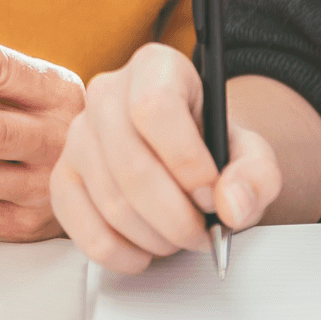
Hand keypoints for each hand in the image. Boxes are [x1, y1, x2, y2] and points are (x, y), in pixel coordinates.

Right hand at [49, 43, 279, 271]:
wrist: (183, 157)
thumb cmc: (210, 148)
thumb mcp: (250, 153)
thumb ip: (258, 175)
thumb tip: (232, 205)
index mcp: (155, 67)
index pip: (155, 108)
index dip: (186, 161)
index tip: (210, 192)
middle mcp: (106, 94)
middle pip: (131, 164)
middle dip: (175, 216)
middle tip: (202, 233)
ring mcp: (77, 136)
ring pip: (110, 201)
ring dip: (154, 237)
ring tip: (179, 237)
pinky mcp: (62, 177)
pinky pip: (80, 226)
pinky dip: (120, 252)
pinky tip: (145, 250)